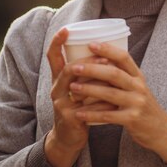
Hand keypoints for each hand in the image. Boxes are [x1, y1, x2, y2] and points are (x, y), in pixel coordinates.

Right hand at [45, 29, 115, 166]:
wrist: (69, 138)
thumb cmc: (79, 108)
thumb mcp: (79, 88)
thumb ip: (88, 73)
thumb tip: (107, 53)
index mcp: (59, 79)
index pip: (53, 57)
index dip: (57, 42)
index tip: (66, 29)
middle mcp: (56, 89)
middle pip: (68, 69)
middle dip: (87, 61)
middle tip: (105, 58)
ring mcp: (61, 104)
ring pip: (77, 87)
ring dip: (96, 79)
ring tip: (111, 72)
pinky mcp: (69, 118)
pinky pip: (87, 107)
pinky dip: (102, 102)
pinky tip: (113, 100)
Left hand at [69, 42, 166, 162]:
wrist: (161, 130)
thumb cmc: (143, 106)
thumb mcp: (138, 87)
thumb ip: (123, 76)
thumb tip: (100, 60)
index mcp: (138, 76)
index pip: (124, 57)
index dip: (108, 49)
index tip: (91, 44)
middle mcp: (139, 87)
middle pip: (114, 74)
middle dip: (92, 69)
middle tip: (74, 67)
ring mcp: (136, 103)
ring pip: (109, 93)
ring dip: (89, 90)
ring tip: (72, 87)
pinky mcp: (132, 119)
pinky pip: (108, 115)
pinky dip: (92, 114)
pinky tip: (79, 114)